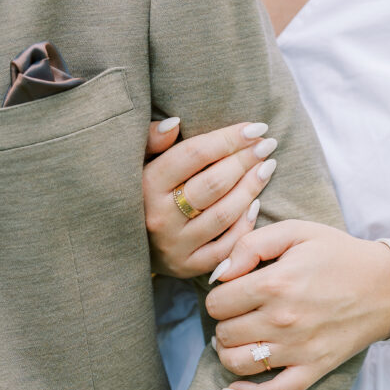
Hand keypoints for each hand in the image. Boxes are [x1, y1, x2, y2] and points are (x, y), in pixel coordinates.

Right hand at [143, 119, 277, 277]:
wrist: (121, 245)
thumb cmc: (137, 194)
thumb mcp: (136, 162)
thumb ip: (151, 140)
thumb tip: (175, 123)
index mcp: (145, 185)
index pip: (194, 154)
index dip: (228, 138)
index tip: (255, 127)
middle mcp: (159, 217)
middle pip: (214, 183)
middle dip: (246, 160)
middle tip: (267, 144)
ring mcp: (174, 245)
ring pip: (224, 213)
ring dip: (251, 187)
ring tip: (267, 166)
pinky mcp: (187, 266)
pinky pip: (226, 245)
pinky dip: (246, 224)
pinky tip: (256, 203)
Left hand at [205, 221, 389, 389]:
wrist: (388, 286)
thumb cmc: (339, 255)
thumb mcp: (296, 231)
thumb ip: (250, 244)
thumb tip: (220, 273)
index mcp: (275, 284)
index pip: (216, 302)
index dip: (219, 294)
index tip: (233, 290)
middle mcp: (282, 321)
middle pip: (223, 333)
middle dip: (224, 321)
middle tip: (239, 312)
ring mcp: (298, 350)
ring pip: (236, 363)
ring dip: (230, 352)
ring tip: (239, 338)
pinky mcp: (313, 369)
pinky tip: (235, 386)